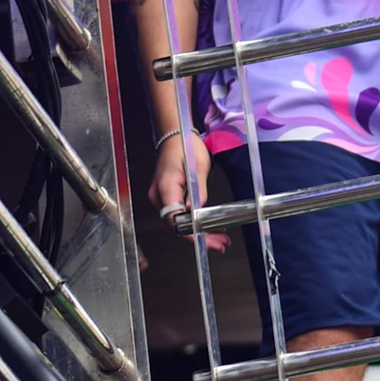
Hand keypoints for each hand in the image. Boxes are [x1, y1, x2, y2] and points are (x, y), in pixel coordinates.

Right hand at [148, 131, 228, 251]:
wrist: (175, 136)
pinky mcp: (167, 198)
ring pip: (178, 223)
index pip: (174, 219)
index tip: (206, 240)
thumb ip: (198, 192)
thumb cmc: (186, 146)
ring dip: (198, 232)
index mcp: (165, 188)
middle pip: (177, 225)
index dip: (190, 233)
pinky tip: (208, 227)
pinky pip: (179, 215)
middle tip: (220, 244)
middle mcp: (159, 197)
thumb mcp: (199, 167)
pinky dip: (193, 223)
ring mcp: (161, 198)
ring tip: (220, 239)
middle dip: (199, 237)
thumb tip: (198, 213)